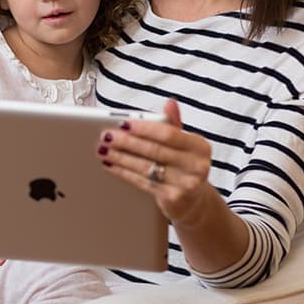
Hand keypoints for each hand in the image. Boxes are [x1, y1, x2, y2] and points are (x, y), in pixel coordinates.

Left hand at [96, 99, 212, 225]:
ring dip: (120, 157)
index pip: (168, 134)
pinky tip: (111, 164)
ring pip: (145, 167)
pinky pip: (142, 182)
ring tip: (103, 149)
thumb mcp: (185, 144)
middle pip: (154, 150)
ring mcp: (186, 184)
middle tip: (106, 136)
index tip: (123, 123)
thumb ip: (174, 124)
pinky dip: (124, 172)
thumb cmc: (185, 166)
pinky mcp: (173, 199)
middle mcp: (197, 166)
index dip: (144, 128)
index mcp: (200, 146)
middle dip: (127, 142)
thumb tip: (170, 102)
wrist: (195, 202)